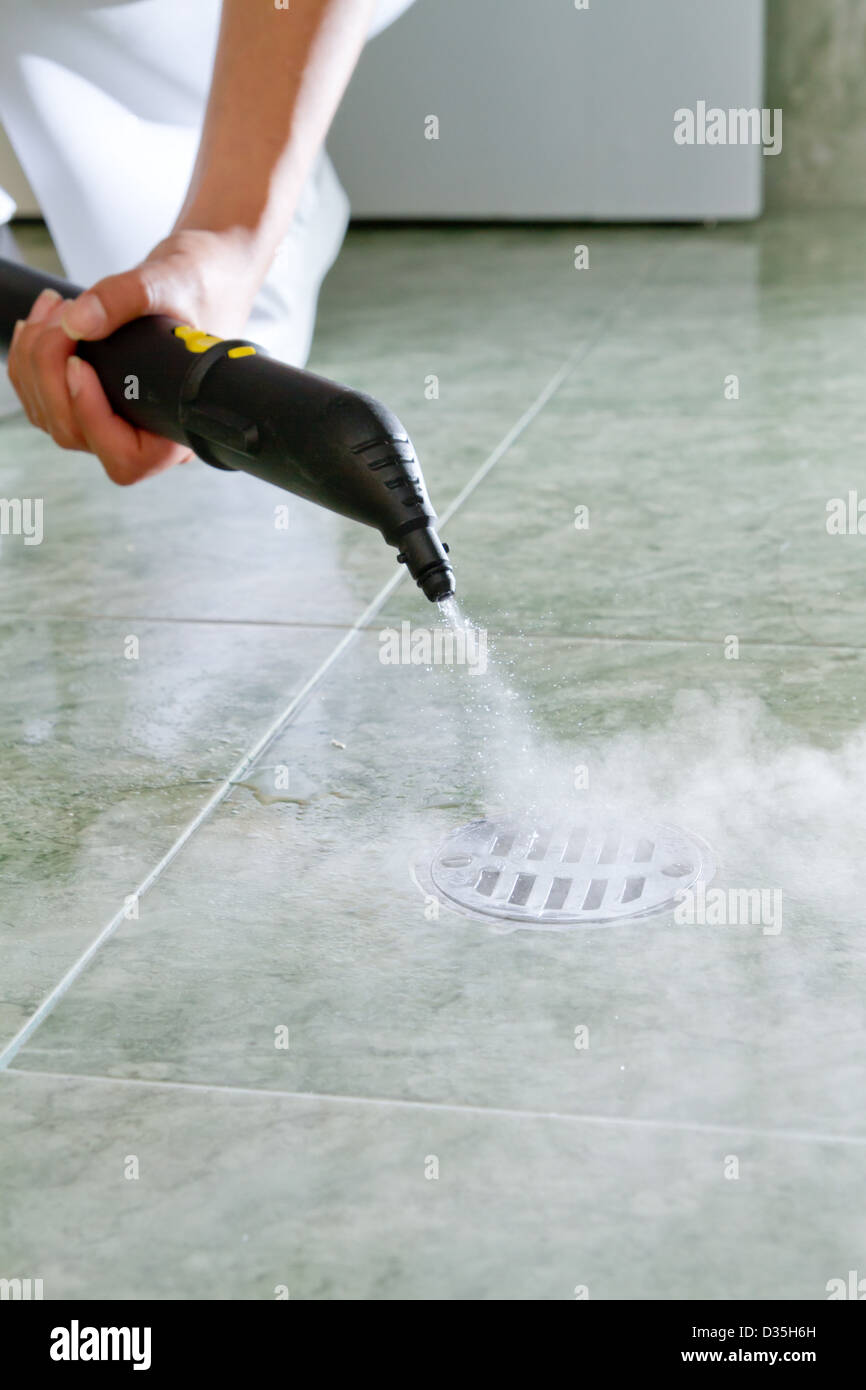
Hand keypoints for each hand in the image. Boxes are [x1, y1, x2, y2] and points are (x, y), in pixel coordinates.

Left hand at [6, 229, 263, 485]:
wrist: (197, 282)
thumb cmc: (199, 291)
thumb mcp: (170, 285)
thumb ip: (126, 298)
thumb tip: (77, 322)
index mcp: (179, 430)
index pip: (126, 457)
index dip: (92, 417)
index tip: (80, 364)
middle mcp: (145, 436)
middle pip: (74, 434)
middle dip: (50, 374)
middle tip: (60, 317)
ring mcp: (115, 424)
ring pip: (51, 419)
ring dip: (34, 363)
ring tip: (52, 310)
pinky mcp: (93, 404)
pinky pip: (44, 402)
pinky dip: (30, 362)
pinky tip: (42, 324)